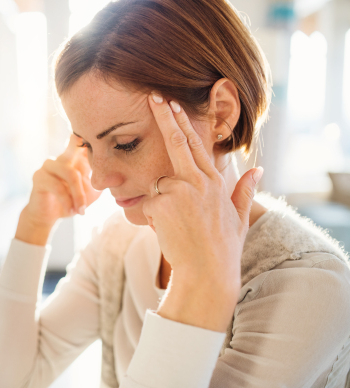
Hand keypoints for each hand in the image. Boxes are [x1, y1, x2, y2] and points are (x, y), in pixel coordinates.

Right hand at [16, 134, 100, 244]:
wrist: (49, 217)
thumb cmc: (70, 202)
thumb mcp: (90, 193)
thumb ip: (99, 183)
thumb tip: (117, 178)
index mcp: (75, 160)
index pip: (84, 145)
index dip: (92, 139)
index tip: (101, 132)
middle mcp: (61, 158)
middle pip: (74, 145)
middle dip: (82, 143)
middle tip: (86, 138)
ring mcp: (49, 166)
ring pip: (71, 174)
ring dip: (79, 194)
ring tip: (82, 210)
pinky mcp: (39, 177)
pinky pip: (58, 186)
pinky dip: (67, 200)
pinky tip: (71, 210)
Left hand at [143, 92, 262, 330]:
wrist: (207, 272)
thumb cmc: (223, 247)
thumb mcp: (239, 218)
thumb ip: (245, 191)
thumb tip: (259, 170)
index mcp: (215, 182)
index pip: (195, 145)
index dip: (182, 123)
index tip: (172, 105)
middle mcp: (198, 181)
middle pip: (176, 143)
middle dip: (164, 117)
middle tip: (153, 96)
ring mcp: (180, 190)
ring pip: (158, 184)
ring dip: (162, 202)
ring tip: (179, 226)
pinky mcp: (163, 203)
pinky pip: (149, 203)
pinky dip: (154, 217)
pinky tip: (169, 230)